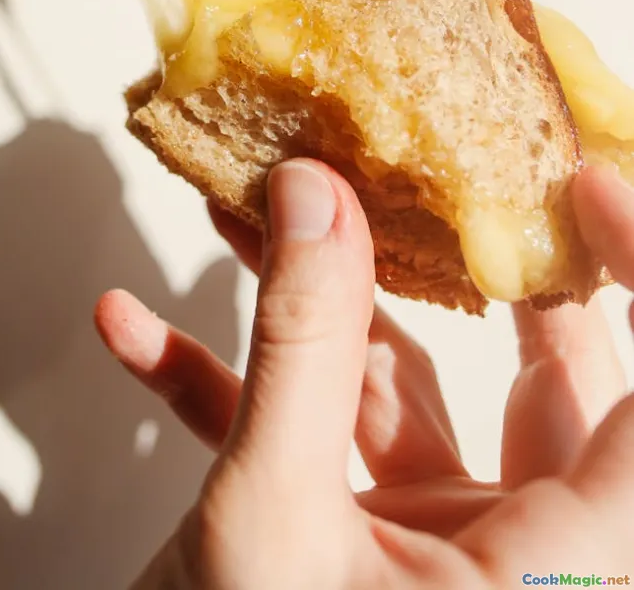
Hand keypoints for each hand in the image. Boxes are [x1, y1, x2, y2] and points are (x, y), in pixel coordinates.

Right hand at [96, 161, 633, 587]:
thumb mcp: (274, 523)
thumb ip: (299, 347)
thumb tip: (313, 194)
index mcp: (563, 567)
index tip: (585, 178)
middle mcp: (519, 554)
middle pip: (530, 366)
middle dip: (447, 257)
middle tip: (412, 170)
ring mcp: (434, 548)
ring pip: (405, 385)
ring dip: (313, 306)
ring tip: (248, 219)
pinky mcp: (357, 544)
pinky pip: (317, 438)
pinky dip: (228, 383)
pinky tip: (136, 334)